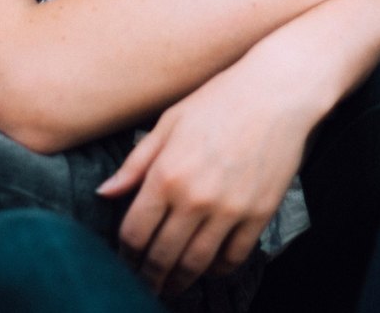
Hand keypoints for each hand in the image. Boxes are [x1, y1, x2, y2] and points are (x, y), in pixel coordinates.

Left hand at [96, 48, 310, 296]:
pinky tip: (206, 268)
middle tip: (141, 285)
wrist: (274, 93)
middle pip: (162, 256)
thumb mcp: (168, 122)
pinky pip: (233, 258)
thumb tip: (105, 193)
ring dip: (178, 282)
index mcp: (166, 173)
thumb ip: (135, 163)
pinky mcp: (259, 215)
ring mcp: (229, 210)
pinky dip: (217, 270)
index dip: (124, 253)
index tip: (123, 259)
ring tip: (169, 287)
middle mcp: (195, 198)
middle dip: (147, 276)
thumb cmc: (217, 101)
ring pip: (196, 265)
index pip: (134, 232)